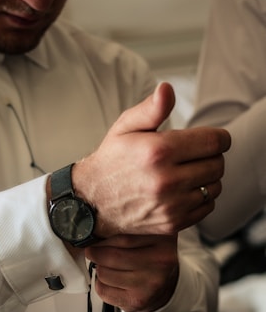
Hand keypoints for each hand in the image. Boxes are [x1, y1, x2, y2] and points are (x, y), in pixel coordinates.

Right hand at [73, 82, 230, 237]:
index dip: (219, 137)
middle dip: (211, 157)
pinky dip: (201, 198)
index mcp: (158, 151)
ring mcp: (171, 205)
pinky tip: (184, 191)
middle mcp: (167, 180)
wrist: (92, 202)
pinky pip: (207, 207)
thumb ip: (151, 108)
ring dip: (207, 178)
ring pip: (215, 187)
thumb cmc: (112, 160)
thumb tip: (167, 89)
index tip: (211, 139)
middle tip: (193, 156)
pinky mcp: (173, 223)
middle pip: (218, 164)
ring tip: (187, 173)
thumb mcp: (124, 128)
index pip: (215, 141)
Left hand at [85, 234, 178, 311]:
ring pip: (105, 275)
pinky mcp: (136, 302)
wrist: (168, 288)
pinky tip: (110, 281)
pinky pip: (104, 291)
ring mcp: (147, 288)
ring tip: (106, 268)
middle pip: (113, 258)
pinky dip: (101, 284)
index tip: (92, 243)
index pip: (124, 241)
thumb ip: (129, 236)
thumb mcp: (150, 241)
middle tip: (93, 254)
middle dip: (97, 255)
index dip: (103, 242)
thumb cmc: (155, 261)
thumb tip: (96, 239)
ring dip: (100, 270)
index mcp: (162, 247)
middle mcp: (157, 268)